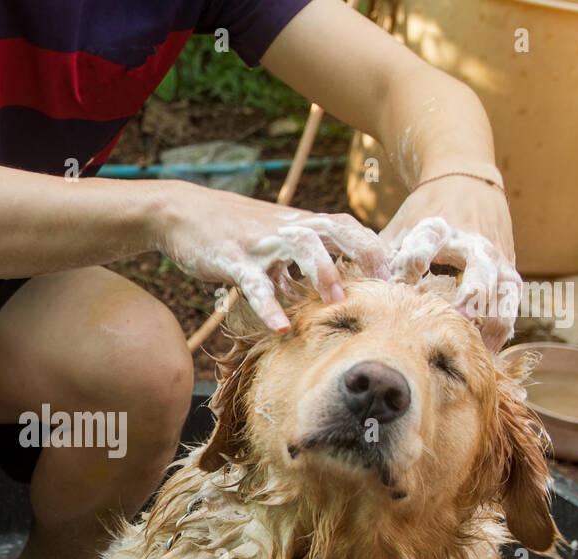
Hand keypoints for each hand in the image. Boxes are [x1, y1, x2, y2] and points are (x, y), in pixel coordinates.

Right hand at [154, 181, 390, 332]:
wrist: (179, 211)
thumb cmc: (227, 230)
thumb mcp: (268, 243)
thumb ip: (293, 263)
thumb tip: (316, 292)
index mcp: (297, 223)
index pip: (346, 227)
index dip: (374, 247)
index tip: (399, 274)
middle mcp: (285, 227)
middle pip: (335, 227)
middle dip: (363, 252)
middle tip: (384, 284)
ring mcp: (260, 241)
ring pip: (301, 246)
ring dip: (324, 272)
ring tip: (337, 303)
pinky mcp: (232, 257)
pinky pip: (255, 282)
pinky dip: (269, 306)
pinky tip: (280, 328)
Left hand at [381, 172, 521, 351]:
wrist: (467, 181)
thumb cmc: (425, 211)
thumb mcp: (402, 224)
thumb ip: (382, 254)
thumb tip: (351, 287)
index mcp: (437, 227)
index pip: (426, 243)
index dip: (415, 260)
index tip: (404, 279)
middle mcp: (470, 240)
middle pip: (479, 265)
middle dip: (473, 290)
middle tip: (462, 315)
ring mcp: (494, 253)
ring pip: (502, 286)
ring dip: (494, 314)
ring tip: (482, 345)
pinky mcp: (508, 264)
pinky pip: (512, 297)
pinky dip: (505, 320)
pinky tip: (492, 346)